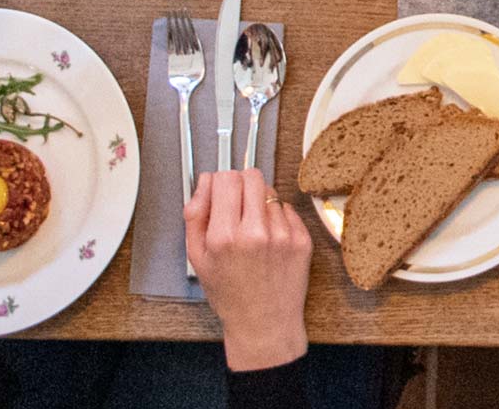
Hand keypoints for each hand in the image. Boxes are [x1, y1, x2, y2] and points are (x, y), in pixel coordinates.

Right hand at [184, 169, 312, 371]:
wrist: (263, 322)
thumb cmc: (229, 294)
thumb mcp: (197, 257)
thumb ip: (195, 215)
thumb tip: (205, 182)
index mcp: (224, 236)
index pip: (226, 178)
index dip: (220, 182)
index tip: (220, 193)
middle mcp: (255, 232)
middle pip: (251, 176)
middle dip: (241, 185)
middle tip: (236, 206)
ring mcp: (283, 235)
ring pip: (270, 192)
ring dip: (259, 203)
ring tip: (253, 230)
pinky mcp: (302, 240)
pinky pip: (287, 209)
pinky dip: (277, 218)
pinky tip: (270, 240)